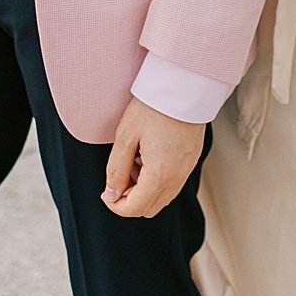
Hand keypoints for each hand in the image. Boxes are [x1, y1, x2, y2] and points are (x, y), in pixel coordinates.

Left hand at [102, 96, 204, 217]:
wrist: (183, 86)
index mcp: (159, 175)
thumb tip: (111, 194)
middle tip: (119, 173)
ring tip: (133, 159)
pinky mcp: (190, 162)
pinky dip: (156, 179)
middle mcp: (177, 178)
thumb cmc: (152, 108)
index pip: (135, 209)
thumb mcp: (125, 137)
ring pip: (161, 197)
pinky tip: (147, 154)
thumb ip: (116, 170)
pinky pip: (172, 183)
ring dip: (143, 189)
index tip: (105, 192)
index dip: (115, 206)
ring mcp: (186, 171)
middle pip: (149, 208)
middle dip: (130, 198)